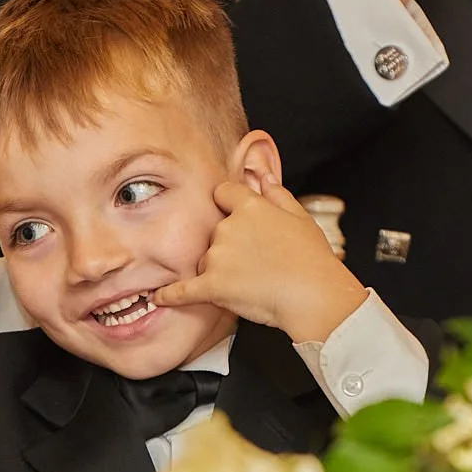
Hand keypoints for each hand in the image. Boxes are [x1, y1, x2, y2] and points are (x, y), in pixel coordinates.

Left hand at [152, 179, 367, 343]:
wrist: (312, 295)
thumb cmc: (311, 259)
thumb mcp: (299, 217)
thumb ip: (277, 193)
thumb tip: (263, 175)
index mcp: (249, 207)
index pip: (223, 193)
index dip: (228, 205)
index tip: (234, 215)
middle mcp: (228, 227)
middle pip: (214, 231)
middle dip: (227, 244)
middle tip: (254, 261)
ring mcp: (218, 256)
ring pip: (206, 259)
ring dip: (217, 269)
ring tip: (248, 284)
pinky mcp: (212, 285)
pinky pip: (183, 290)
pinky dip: (171, 295)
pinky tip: (159, 297)